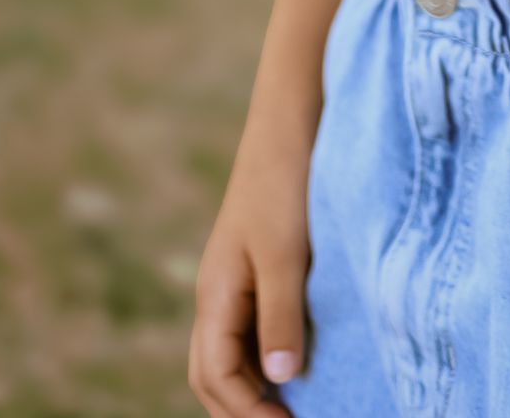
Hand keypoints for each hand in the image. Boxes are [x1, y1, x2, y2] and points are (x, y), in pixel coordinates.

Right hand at [188, 130, 313, 413]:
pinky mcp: (260, 266)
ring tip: (291, 407)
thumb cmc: (285, 182)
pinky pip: (251, 328)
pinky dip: (265, 356)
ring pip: (230, 353)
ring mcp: (236, 280)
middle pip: (213, 373)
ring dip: (251, 387)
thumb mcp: (285, 253)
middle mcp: (218, 293)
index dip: (246, 411)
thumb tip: (278, 379)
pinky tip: (296, 363)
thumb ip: (280, 315)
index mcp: (215, 294)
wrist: (292, 121)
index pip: (214, 375)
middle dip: (239, 409)